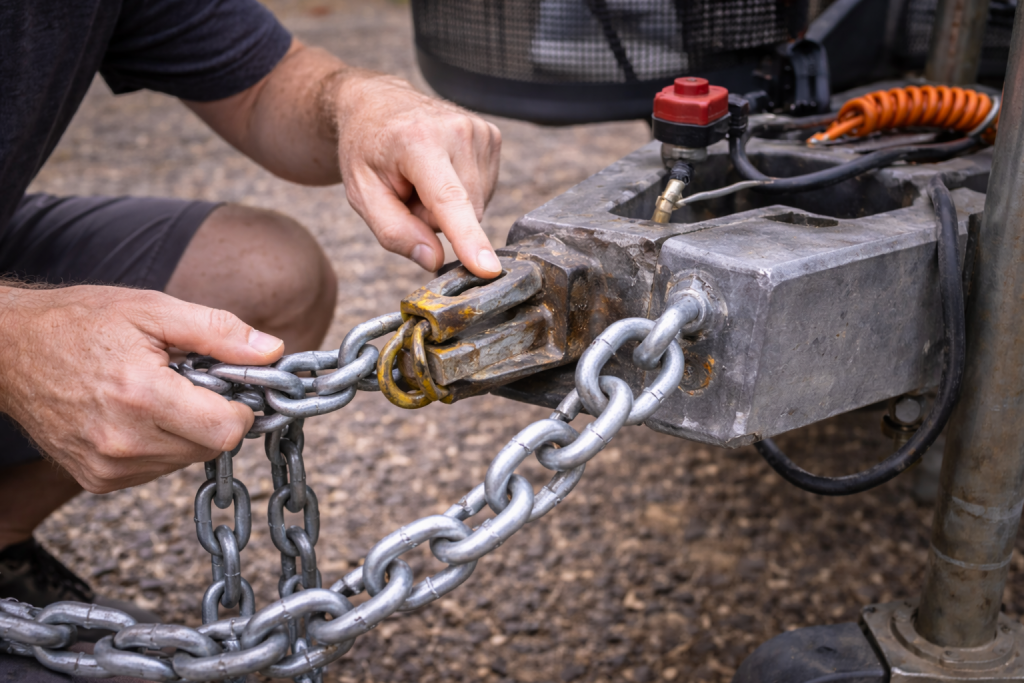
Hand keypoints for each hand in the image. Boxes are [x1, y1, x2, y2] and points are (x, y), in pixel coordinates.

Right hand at [0, 285, 283, 493]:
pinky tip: (136, 414)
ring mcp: (107, 467)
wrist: (8, 351)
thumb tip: (272, 351)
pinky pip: (158, 469)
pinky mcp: (97, 480)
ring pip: (187, 459)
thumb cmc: (80, 323)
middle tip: (187, 381)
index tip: (229, 383)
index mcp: (141, 396)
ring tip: (156, 392)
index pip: (227, 429)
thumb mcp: (154, 309)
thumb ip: (218, 332)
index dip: (240, 406)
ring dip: (187, 430)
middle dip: (213, 414)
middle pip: (211, 446)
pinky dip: (160, 444)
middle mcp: (123, 442)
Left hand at [332, 71, 502, 277]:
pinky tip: (441, 172)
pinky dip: (462, 193)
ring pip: (477, 205)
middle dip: (436, 218)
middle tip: (409, 192)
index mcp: (417, 141)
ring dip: (449, 206)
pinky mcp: (492, 136)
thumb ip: (394, 232)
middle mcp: (456, 130)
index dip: (468, 238)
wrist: (377, 103)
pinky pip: (485, 191)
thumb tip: (433, 259)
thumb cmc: (366, 150)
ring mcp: (480, 130)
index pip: (449, 199)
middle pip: (465, 212)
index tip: (488, 268)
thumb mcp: (362, 195)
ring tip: (423, 180)